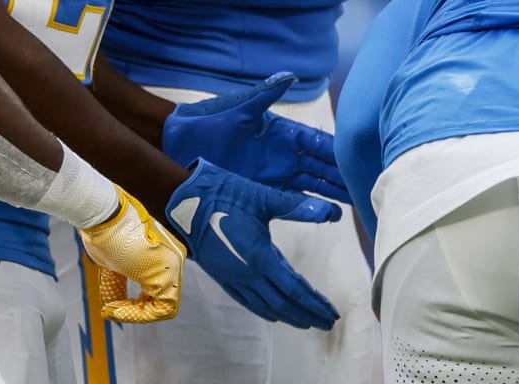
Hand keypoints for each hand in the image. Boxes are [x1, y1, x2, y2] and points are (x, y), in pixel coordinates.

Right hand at [78, 185, 186, 322]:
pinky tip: (116, 308)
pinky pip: (162, 308)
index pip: (157, 292)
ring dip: (135, 314)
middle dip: (135, 311)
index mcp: (164, 254)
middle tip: (111, 310)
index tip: (111, 307)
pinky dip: (138, 314)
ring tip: (113, 309)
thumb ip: (120, 285)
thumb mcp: (114, 266)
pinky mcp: (168, 272)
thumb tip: (114, 308)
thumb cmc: (105, 233)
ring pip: (165, 307)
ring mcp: (174, 265)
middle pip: (163, 300)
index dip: (135, 307)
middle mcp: (174, 259)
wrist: (104, 215)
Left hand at [160, 72, 349, 202]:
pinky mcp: (263, 190)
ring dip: (336, 191)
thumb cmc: (209, 121)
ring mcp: (276, 174)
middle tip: (373, 181)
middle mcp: (285, 154)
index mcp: (283, 131)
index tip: (364, 154)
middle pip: (323, 166)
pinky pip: (292, 200)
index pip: (319, 142)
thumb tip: (288, 76)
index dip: (340, 149)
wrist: (179, 145)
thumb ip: (264, 95)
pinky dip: (312, 207)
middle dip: (346, 173)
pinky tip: (331, 215)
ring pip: (314, 184)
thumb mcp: (239, 108)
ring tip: (359, 200)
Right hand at [163, 158, 342, 329]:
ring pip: (266, 306)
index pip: (294, 289)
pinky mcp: (224, 277)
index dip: (314, 302)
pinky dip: (266, 310)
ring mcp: (234, 279)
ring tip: (308, 321)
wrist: (186, 202)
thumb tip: (332, 212)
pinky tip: (275, 313)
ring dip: (289, 316)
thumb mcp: (264, 198)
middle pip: (283, 304)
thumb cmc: (226, 196)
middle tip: (328, 322)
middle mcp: (248, 275)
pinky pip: (249, 302)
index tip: (332, 313)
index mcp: (260, 258)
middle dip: (307, 314)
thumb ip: (298, 207)